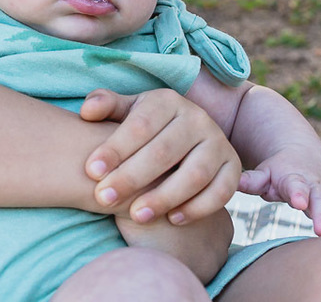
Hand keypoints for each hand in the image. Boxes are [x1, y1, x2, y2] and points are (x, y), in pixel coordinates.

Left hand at [80, 88, 240, 225]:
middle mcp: (197, 118)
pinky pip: (221, 191)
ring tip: (136, 215)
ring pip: (194, 173)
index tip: (91, 171)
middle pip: (164, 151)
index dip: (115, 149)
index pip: (139, 125)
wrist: (186, 140)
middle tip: (104, 198)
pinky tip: (172, 219)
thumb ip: (106, 106)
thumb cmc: (144, 128)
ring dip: (164, 197)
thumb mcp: (126, 112)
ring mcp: (219, 143)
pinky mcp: (233, 168)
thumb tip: (87, 111)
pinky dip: (199, 208)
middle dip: (131, 178)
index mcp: (167, 101)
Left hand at [238, 150, 320, 235]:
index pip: (296, 185)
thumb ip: (252, 180)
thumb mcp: (264, 174)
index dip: (298, 193)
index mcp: (293, 177)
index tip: (298, 203)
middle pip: (320, 200)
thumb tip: (235, 184)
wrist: (302, 157)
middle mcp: (314, 185)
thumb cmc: (277, 172)